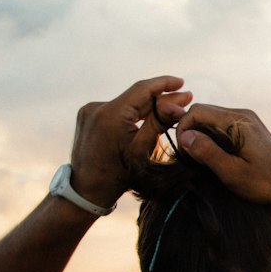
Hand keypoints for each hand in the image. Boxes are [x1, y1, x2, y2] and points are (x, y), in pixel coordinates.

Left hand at [69, 76, 191, 206]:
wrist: (86, 189)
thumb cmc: (117, 174)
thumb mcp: (141, 149)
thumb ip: (159, 123)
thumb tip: (179, 105)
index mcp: (111, 114)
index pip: (142, 89)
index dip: (164, 84)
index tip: (181, 82)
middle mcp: (97, 107)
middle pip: (135, 97)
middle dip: (160, 98)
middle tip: (184, 98)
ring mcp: (89, 110)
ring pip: (126, 103)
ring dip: (147, 105)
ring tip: (170, 106)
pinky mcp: (87, 116)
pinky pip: (115, 109)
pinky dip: (132, 111)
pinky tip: (148, 114)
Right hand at [175, 103, 270, 205]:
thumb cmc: (265, 182)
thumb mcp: (232, 172)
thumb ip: (208, 153)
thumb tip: (185, 136)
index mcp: (238, 122)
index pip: (198, 112)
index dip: (183, 129)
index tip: (183, 152)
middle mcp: (242, 115)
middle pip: (203, 113)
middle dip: (190, 132)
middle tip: (189, 157)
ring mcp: (245, 120)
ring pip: (210, 119)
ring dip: (200, 136)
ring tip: (201, 159)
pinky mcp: (247, 128)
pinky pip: (221, 126)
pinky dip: (211, 138)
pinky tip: (213, 156)